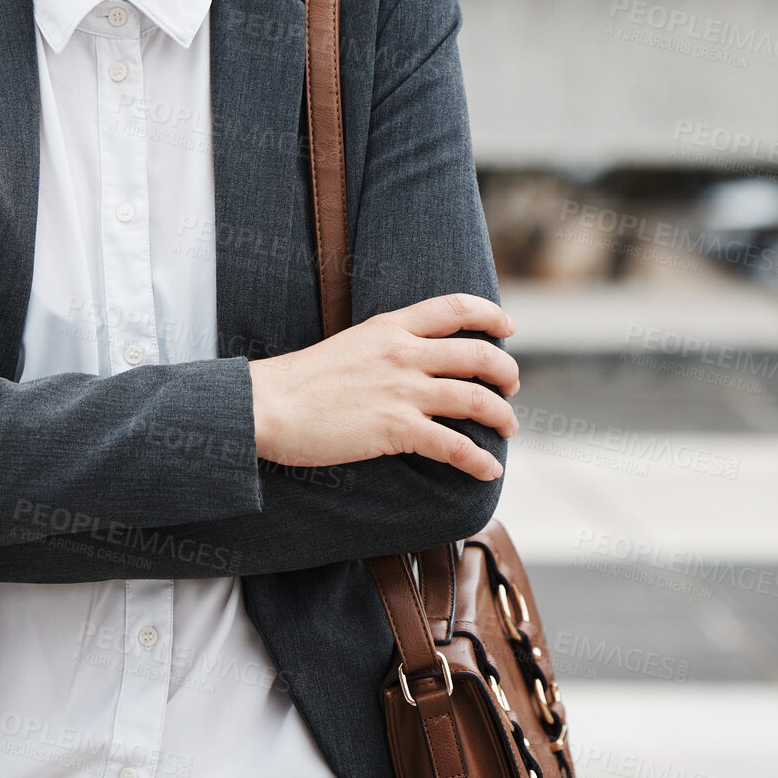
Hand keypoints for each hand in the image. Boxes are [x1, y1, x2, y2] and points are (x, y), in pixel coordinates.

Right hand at [247, 293, 517, 480]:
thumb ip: (384, 347)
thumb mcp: (349, 345)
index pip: (454, 307)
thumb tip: (411, 361)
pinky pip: (455, 446)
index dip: (490, 315)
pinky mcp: (396, 429)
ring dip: (501, 416)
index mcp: (390, 327)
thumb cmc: (299, 380)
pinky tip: (489, 469)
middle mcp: (403, 353)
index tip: (508, 328)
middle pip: (478, 355)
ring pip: (476, 399)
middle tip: (510, 386)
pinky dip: (479, 460)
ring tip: (507, 427)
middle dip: (505, 371)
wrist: (267, 405)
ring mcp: (401, 391)